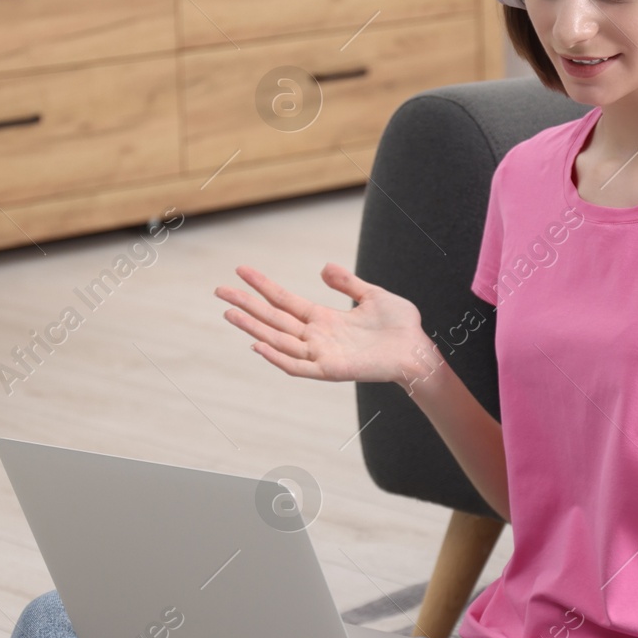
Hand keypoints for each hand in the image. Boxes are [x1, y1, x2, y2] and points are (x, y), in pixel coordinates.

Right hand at [215, 263, 431, 385]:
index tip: (240, 271)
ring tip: (229, 313)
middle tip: (218, 291)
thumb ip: (347, 283)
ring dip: (253, 328)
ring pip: (278, 340)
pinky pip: (297, 366)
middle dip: (246, 305)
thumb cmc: (400, 327)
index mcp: (324, 319)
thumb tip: (323, 267)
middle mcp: (317, 337)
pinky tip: (258, 344)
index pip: (285, 300)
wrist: (418, 349)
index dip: (262, 286)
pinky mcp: (330, 370)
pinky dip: (277, 357)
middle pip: (273, 319)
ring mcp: (321, 354)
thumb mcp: (372, 295)